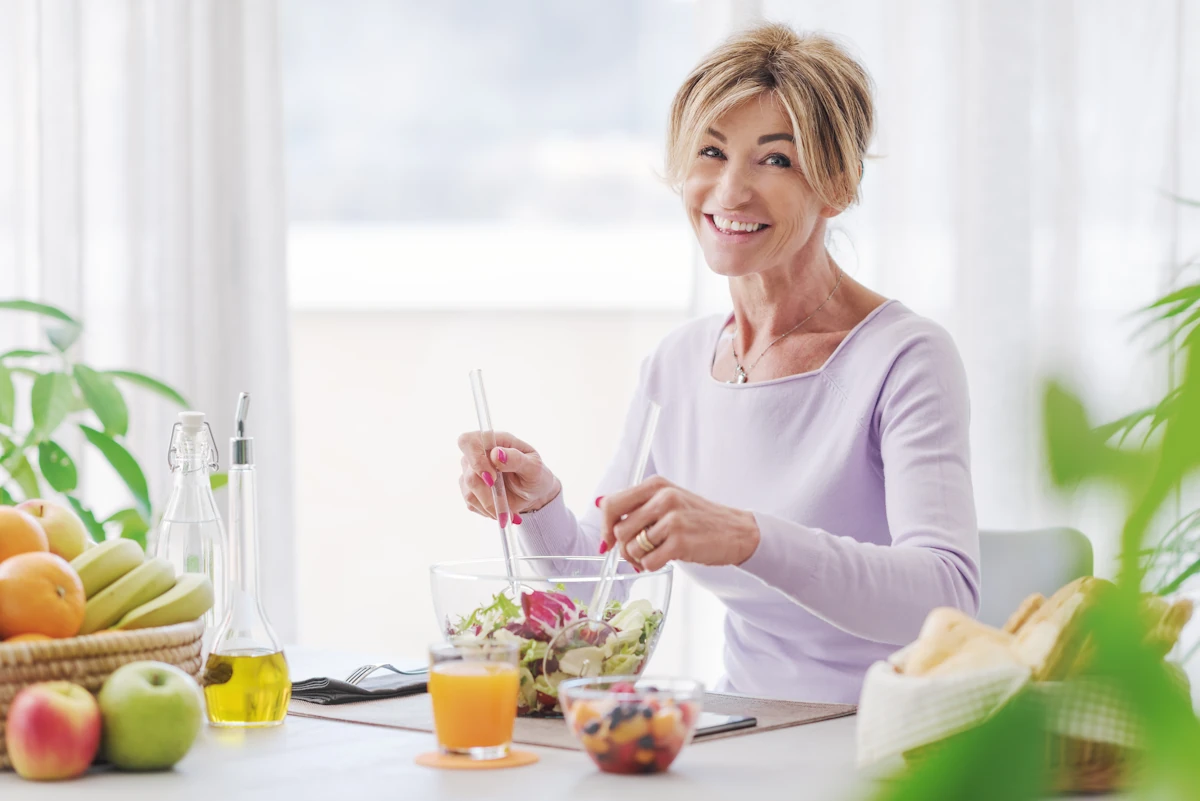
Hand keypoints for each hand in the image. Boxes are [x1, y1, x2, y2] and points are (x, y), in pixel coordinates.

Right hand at [457, 431, 561, 520]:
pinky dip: (488, 511)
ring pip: (469, 492)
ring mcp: (472, 473)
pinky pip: (472, 504)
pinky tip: (502, 510)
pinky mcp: (471, 491)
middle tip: (504, 502)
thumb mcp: (534, 467)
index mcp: (494, 442)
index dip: (475, 460)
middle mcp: (479, 455)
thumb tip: (496, 454)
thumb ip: (516, 459)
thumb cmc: (536, 475)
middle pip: (468, 473)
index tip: (492, 478)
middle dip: (486, 492)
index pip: (469, 442)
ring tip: (509, 511)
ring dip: (490, 505)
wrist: (534, 494)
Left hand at [597, 476, 759, 571]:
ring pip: (631, 548)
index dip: (605, 526)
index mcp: (656, 485)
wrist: (736, 531)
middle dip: (624, 547)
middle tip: (638, 552)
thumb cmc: (698, 518)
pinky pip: (648, 562)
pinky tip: (666, 559)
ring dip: (638, 558)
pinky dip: (652, 566)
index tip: (608, 541)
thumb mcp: (668, 500)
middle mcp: (663, 498)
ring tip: (655, 554)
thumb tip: (601, 508)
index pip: (612, 504)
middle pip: (619, 530)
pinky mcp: (681, 542)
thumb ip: (637, 504)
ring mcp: (673, 520)